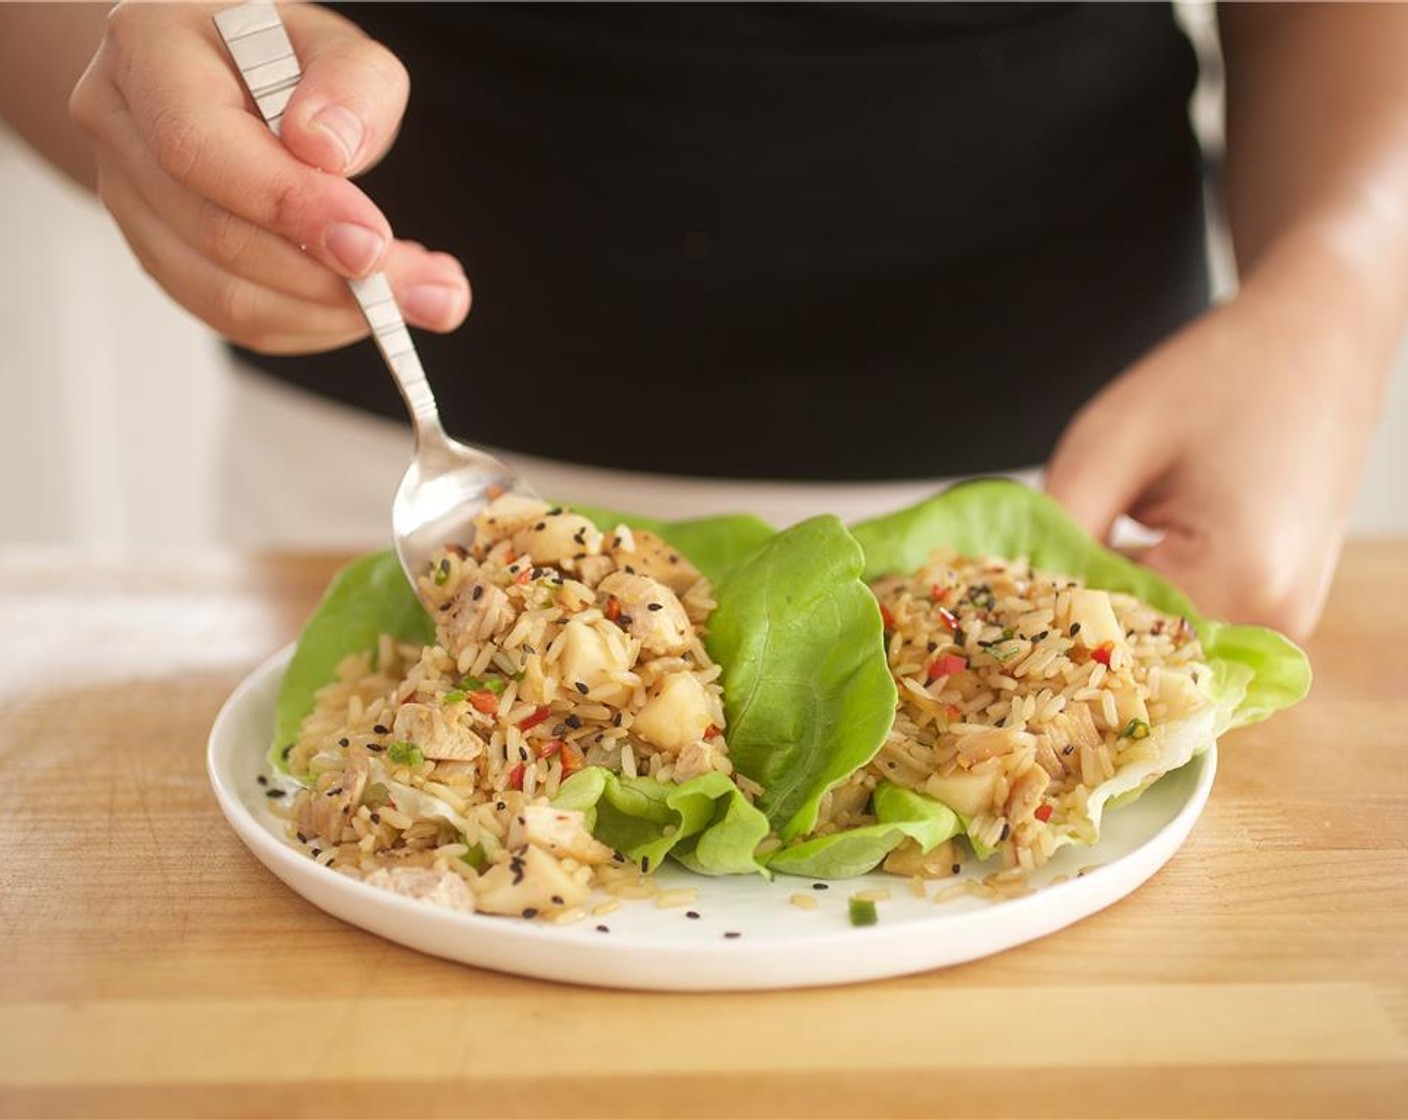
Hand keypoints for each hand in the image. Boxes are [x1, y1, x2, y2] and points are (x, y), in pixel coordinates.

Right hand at [69, 1, 469, 353]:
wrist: (226, 74)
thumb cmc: (279, 54)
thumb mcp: (333, 43)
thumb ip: (351, 83)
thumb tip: (329, 149)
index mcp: (147, 51)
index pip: (199, 147)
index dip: (290, 205)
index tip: (373, 242)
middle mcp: (119, 128)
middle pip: (218, 234)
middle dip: (332, 277)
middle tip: (427, 289)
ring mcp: (130, 203)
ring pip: (226, 296)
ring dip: (331, 312)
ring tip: (415, 296)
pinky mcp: (163, 259)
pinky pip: (237, 321)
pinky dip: (313, 324)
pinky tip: (368, 304)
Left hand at [1045, 260, 1388, 641]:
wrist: (1319, 340)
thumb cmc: (1218, 378)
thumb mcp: (1110, 444)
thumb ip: (1058, 531)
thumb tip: (1010, 597)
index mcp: (1239, 577)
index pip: (1107, 638)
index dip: (1042, 622)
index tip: (991, 602)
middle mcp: (1274, 618)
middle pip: (1137, 653)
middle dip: (1074, 621)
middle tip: (1016, 585)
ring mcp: (1285, 620)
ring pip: (1161, 645)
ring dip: (1111, 614)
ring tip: (1075, 563)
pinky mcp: (1281, 608)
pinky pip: (1192, 626)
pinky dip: (1147, 603)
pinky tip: (1118, 564)